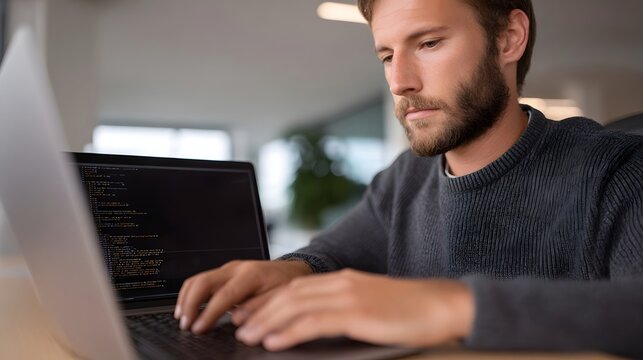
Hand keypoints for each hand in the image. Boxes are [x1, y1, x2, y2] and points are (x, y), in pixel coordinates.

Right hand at [174, 260, 312, 333]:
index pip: (224, 295)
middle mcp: (236, 268)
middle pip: (204, 282)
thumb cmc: (286, 285)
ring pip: (198, 279)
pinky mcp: (223, 273)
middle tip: (185, 324)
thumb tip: (236, 320)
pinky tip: (187, 309)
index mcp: (251, 274)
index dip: (208, 313)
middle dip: (190, 304)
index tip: (198, 328)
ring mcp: (228, 269)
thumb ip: (258, 309)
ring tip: (182, 318)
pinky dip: (190, 295)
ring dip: (186, 299)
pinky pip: (201, 280)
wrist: (290, 271)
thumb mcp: (279, 298)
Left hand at [235, 269, 473, 350]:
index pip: (295, 287)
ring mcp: (348, 295)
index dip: (269, 300)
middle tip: (238, 326)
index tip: (250, 313)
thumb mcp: (372, 305)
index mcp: (344, 279)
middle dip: (260, 310)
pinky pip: (313, 322)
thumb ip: (346, 308)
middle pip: (289, 294)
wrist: (444, 305)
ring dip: (266, 322)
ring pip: (294, 306)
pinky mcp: (356, 312)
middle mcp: (341, 282)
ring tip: (246, 336)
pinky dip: (288, 332)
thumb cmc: (412, 311)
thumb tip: (320, 324)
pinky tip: (273, 342)